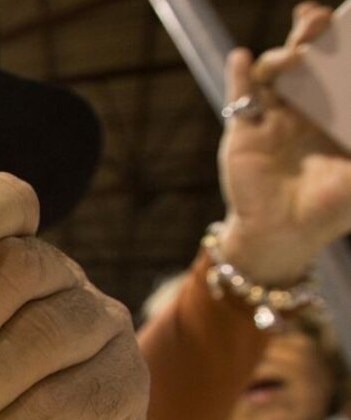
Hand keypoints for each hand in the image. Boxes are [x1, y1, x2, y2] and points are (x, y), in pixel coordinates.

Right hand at [218, 1, 350, 285]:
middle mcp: (302, 111)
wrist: (282, 237)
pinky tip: (243, 58)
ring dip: (281, 57)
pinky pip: (239, 95)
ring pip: (272, 73)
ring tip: (294, 58)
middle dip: (311, 33)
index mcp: (334, 116)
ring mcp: (271, 119)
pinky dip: (239, 74)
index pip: (339, 70)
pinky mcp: (243, 131)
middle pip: (305, 60)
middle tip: (317, 18)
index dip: (342, 43)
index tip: (349, 23)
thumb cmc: (327, 209)